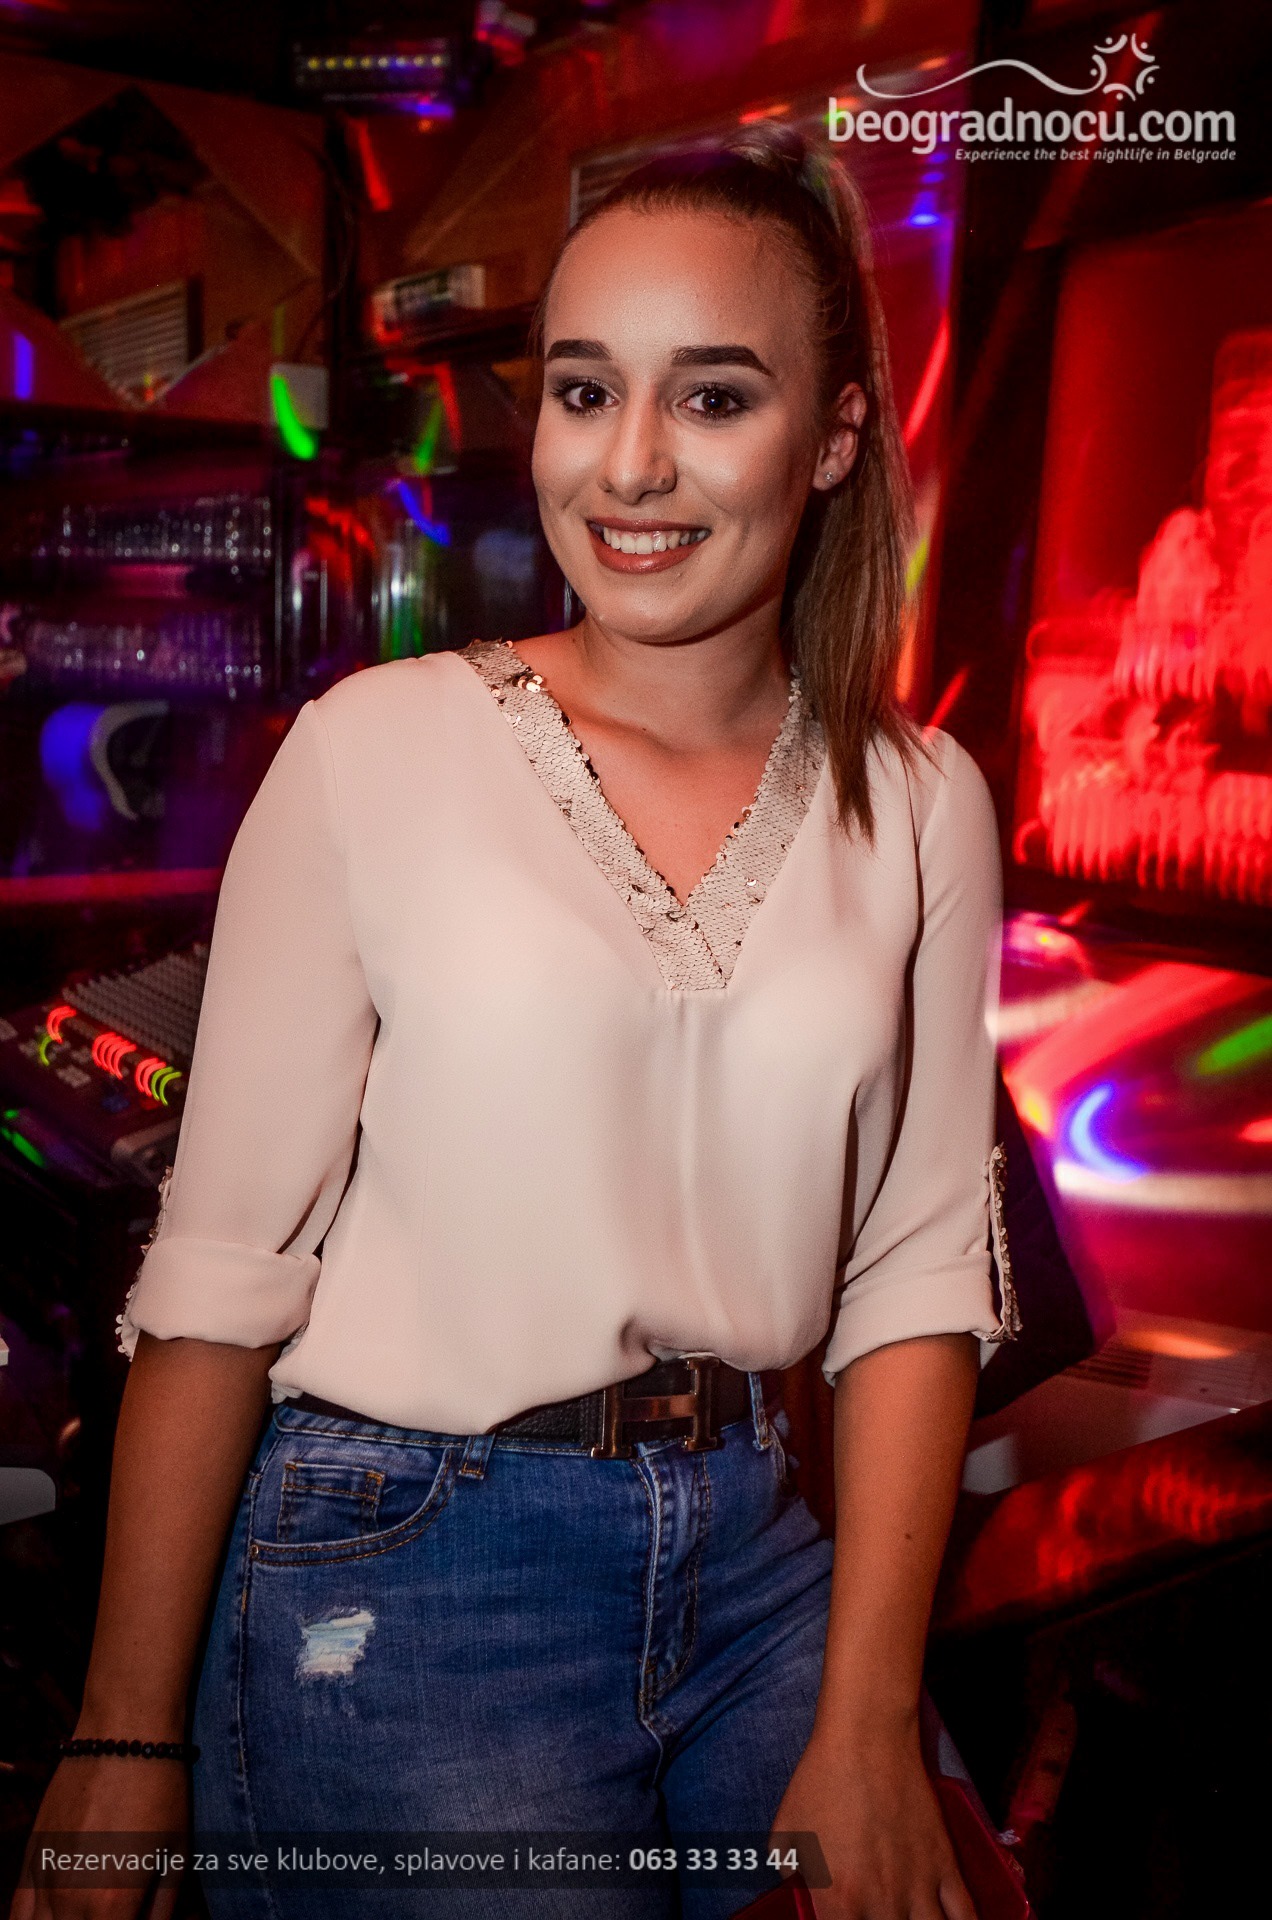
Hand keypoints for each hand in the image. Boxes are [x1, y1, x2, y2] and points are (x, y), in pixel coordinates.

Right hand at [9, 1757, 188, 1919]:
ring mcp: (45, 1879)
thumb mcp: (176, 1857)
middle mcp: (71, 1900)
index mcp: (112, 1905)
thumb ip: (160, 1911)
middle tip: (115, 1914)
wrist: (124, 1734)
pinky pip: (18, 1914)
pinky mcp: (32, 1857)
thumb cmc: (162, 1792)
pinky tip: (54, 1918)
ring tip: (91, 1913)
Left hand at [768, 1723, 976, 1919]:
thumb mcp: (786, 1832)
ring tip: (909, 1918)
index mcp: (839, 1900)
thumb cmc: (821, 1781)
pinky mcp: (945, 1867)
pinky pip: (965, 1917)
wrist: (867, 1741)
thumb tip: (802, 1894)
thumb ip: (792, 1877)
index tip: (842, 1916)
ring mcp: (919, 1888)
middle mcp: (882, 1904)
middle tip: (874, 1910)